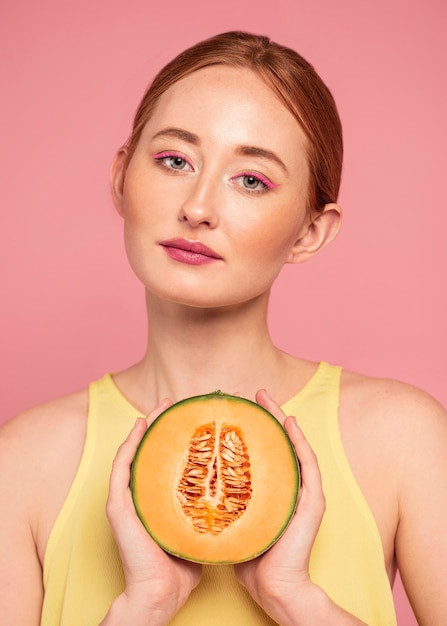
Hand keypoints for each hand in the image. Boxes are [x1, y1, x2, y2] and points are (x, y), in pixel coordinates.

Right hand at [104, 400, 200, 624]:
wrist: (161, 595)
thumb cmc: (182, 569)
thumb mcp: (201, 529)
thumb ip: (210, 510)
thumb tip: (237, 491)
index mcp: (159, 499)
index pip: (170, 460)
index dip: (183, 437)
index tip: (201, 417)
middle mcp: (141, 495)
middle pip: (154, 451)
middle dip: (167, 425)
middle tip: (183, 403)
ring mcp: (128, 499)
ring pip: (136, 452)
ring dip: (148, 426)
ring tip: (163, 406)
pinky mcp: (119, 505)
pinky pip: (122, 466)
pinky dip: (131, 444)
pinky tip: (141, 425)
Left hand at [234, 390, 325, 622]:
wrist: (273, 588)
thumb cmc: (250, 559)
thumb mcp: (231, 520)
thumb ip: (222, 499)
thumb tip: (192, 481)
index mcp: (272, 489)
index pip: (262, 450)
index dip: (251, 427)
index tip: (235, 408)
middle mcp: (290, 486)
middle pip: (278, 442)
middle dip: (266, 416)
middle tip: (252, 394)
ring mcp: (303, 492)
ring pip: (293, 446)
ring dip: (281, 419)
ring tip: (267, 398)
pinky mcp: (312, 501)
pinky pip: (307, 464)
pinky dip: (298, 442)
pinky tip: (288, 423)